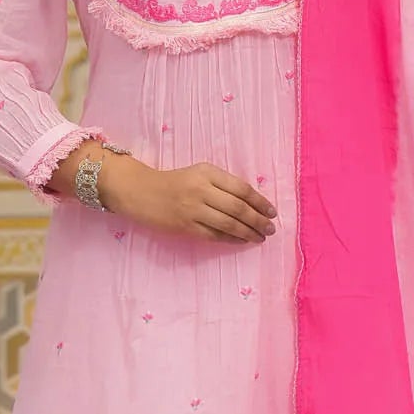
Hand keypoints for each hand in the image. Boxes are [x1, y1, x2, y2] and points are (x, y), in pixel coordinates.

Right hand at [101, 155, 276, 243]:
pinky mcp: (185, 227)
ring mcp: (193, 210)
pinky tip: (242, 241)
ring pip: (229, 224)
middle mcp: (201, 190)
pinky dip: (232, 240)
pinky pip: (215, 236)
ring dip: (249, 232)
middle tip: (271, 228)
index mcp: (207, 172)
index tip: (272, 211)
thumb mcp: (199, 173)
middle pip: (238, 208)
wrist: (141, 192)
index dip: (260, 202)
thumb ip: (222, 184)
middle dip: (258, 220)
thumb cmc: (175, 182)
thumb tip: (252, 203)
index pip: (241, 189)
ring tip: (261, 237)